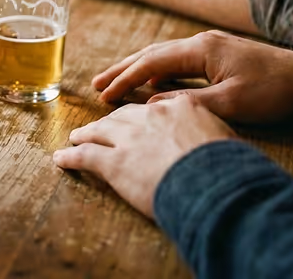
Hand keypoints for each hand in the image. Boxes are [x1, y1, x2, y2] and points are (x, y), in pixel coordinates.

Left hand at [54, 96, 234, 218]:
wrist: (217, 184)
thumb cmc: (231, 168)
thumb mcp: (227, 137)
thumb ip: (208, 129)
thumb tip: (206, 138)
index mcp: (180, 107)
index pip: (153, 108)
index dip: (140, 114)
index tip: (134, 118)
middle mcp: (150, 116)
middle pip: (122, 116)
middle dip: (108, 121)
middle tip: (98, 126)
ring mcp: (128, 137)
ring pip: (98, 131)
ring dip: (85, 134)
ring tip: (76, 137)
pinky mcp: (113, 162)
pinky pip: (85, 156)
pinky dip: (70, 157)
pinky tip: (61, 160)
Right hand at [93, 30, 292, 123]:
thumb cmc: (275, 91)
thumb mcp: (231, 103)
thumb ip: (188, 104)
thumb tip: (151, 106)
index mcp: (200, 49)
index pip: (150, 63)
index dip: (124, 79)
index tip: (103, 95)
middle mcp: (201, 42)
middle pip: (150, 54)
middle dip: (121, 69)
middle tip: (95, 84)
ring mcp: (210, 47)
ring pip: (163, 56)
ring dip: (137, 70)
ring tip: (114, 82)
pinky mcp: (220, 55)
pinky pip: (178, 62)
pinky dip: (158, 72)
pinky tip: (153, 86)